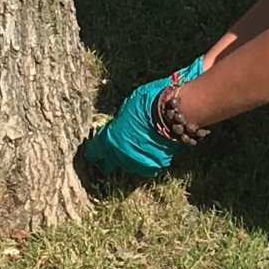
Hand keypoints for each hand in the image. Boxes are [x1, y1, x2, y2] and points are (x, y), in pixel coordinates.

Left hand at [82, 57, 203, 176]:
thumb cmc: (150, 102)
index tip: (93, 151)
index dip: (93, 150)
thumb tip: (121, 122)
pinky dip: (149, 159)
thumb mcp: (128, 105)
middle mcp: (122, 154)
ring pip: (129, 166)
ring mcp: (140, 162)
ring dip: (130, 159)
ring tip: (134, 152)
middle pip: (109, 164)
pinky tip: (151, 152)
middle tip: (110, 157)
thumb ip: (121, 119)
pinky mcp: (158, 164)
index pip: (94, 150)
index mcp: (111, 139)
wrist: (175, 112)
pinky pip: (149, 165)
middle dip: (109, 160)